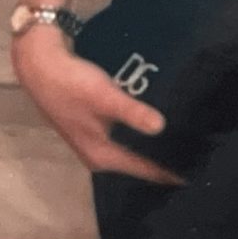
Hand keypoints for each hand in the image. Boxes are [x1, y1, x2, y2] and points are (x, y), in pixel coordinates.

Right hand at [12, 28, 182, 184]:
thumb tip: (162, 128)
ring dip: (152, 144)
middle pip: (138, 161)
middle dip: (163, 158)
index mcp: (102, 156)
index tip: (194, 174)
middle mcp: (98, 153)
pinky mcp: (94, 123)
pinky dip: (140, 131)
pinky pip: (125, 134)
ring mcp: (94, 139)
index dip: (167, 172)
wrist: (40, 65)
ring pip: (131, 147)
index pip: (142, 170)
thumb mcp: (106, 99)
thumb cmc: (72, 85)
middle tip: (197, 153)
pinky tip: (159, 119)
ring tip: (186, 137)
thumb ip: (133, 114)